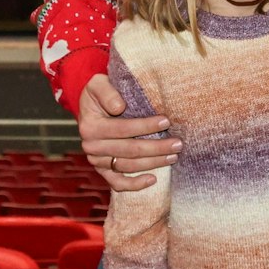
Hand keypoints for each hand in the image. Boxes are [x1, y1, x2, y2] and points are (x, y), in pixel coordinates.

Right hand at [81, 75, 179, 191]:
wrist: (91, 107)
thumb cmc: (100, 93)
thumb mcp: (98, 84)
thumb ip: (107, 92)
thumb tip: (119, 106)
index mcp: (90, 126)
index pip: (123, 129)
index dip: (145, 126)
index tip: (166, 121)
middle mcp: (91, 146)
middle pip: (129, 150)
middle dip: (156, 147)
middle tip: (178, 143)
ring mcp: (97, 161)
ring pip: (128, 166)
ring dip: (153, 163)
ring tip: (173, 156)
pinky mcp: (102, 170)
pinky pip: (117, 183)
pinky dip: (134, 185)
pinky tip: (153, 180)